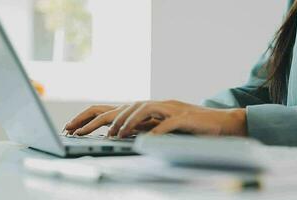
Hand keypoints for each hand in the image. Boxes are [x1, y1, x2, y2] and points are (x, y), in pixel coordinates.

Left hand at [64, 100, 247, 137]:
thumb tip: (125, 135)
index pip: (117, 109)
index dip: (94, 117)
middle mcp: (157, 105)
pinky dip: (154, 131)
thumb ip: (146, 127)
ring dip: (127, 121)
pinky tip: (144, 139)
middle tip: (81, 131)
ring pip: (143, 109)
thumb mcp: (163, 127)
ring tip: (114, 134)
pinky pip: (166, 123)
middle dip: (102, 119)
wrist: (222, 123)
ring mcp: (171, 109)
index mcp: (150, 109)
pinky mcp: (185, 118)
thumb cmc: (191, 127)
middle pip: (125, 107)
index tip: (74, 128)